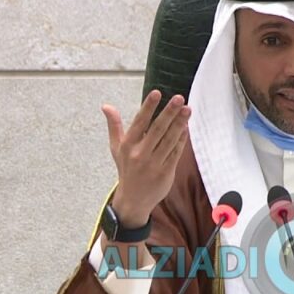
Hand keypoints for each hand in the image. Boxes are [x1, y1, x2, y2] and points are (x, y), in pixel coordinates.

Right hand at [102, 90, 190, 227]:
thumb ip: (114, 125)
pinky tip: (186, 127)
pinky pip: (176, 152)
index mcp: (128, 145)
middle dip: (169, 112)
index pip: (139, 122)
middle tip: (180, 98)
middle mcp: (140, 153)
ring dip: (180, 124)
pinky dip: (182, 139)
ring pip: (170, 140)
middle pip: (158, 129)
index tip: (157, 93)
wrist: (133, 200)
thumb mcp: (116, 148)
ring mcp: (154, 163)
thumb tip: (106, 106)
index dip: (148, 107)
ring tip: (187, 109)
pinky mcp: (166, 172)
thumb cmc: (126, 169)